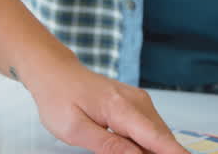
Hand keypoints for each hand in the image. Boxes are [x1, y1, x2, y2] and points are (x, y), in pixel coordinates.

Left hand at [20, 59, 185, 153]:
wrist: (56, 73)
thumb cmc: (60, 98)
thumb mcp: (75, 130)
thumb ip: (108, 146)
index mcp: (121, 108)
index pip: (157, 139)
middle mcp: (137, 101)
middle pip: (161, 140)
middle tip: (120, 152)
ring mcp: (140, 101)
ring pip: (158, 136)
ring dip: (152, 151)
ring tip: (117, 146)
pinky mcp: (138, 104)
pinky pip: (150, 129)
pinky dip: (147, 144)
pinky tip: (132, 149)